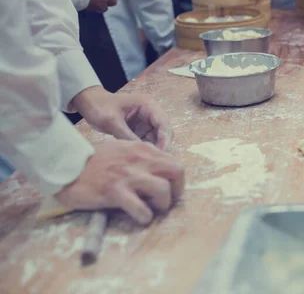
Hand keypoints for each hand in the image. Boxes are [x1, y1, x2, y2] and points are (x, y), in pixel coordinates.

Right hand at [55, 141, 184, 224]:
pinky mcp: (115, 191)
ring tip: (152, 210)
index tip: (170, 190)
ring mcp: (127, 175)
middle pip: (177, 172)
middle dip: (177, 190)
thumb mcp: (121, 149)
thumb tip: (158, 171)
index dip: (176, 180)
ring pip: (163, 190)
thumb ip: (140, 157)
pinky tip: (139, 217)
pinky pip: (141, 209)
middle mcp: (139, 159)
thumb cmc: (92, 160)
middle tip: (166, 201)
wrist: (64, 164)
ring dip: (162, 205)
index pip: (174, 162)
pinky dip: (144, 216)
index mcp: (142, 149)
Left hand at [71, 86, 172, 150]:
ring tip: (147, 161)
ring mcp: (146, 121)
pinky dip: (146, 149)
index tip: (160, 154)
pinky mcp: (140, 129)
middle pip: (164, 131)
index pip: (163, 123)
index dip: (164, 139)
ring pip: (158, 137)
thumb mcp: (112, 122)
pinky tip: (140, 157)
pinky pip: (148, 140)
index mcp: (147, 105)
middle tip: (155, 160)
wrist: (88, 103)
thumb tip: (142, 152)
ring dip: (155, 148)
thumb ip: (127, 136)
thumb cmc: (99, 107)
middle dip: (162, 145)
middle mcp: (150, 112)